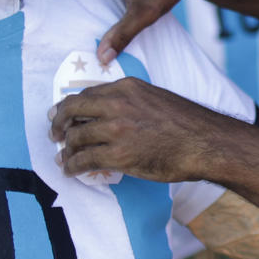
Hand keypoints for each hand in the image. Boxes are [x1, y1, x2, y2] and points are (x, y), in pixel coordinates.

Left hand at [50, 76, 235, 182]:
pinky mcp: (118, 154)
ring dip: (65, 150)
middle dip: (57, 124)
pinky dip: (72, 166)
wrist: (205, 143)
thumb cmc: (186, 123)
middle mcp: (117, 104)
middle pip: (72, 110)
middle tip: (53, 135)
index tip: (60, 114)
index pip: (86, 94)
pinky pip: (85, 159)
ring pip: (75, 137)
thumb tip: (110, 113)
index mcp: (126, 87)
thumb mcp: (154, 98)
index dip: (68, 106)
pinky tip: (71, 170)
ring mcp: (117, 129)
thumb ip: (130, 100)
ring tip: (63, 159)